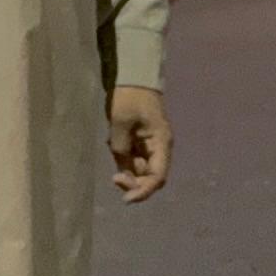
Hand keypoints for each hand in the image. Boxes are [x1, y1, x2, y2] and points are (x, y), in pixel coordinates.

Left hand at [108, 86, 171, 201]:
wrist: (133, 77)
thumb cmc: (130, 97)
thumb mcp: (121, 122)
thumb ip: (121, 148)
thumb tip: (122, 168)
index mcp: (161, 144)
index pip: (158, 177)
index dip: (144, 191)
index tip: (126, 198)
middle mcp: (158, 149)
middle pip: (150, 178)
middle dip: (134, 183)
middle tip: (115, 178)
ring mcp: (149, 146)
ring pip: (140, 171)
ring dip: (127, 171)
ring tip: (113, 148)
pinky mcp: (139, 143)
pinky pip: (133, 160)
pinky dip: (123, 161)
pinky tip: (113, 144)